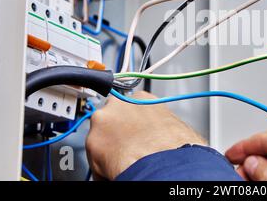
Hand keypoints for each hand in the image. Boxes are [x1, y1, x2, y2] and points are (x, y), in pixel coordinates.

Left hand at [86, 91, 205, 179]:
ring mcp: (103, 120)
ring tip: (123, 160)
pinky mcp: (92, 142)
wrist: (164, 163)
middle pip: (112, 116)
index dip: (133, 121)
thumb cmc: (174, 146)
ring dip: (108, 145)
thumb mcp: (174, 125)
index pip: (131, 105)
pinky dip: (102, 163)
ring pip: (100, 134)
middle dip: (117, 130)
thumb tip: (161, 133)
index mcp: (142, 98)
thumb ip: (158, 121)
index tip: (135, 131)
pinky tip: (117, 168)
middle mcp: (119, 104)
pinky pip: (94, 155)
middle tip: (128, 146)